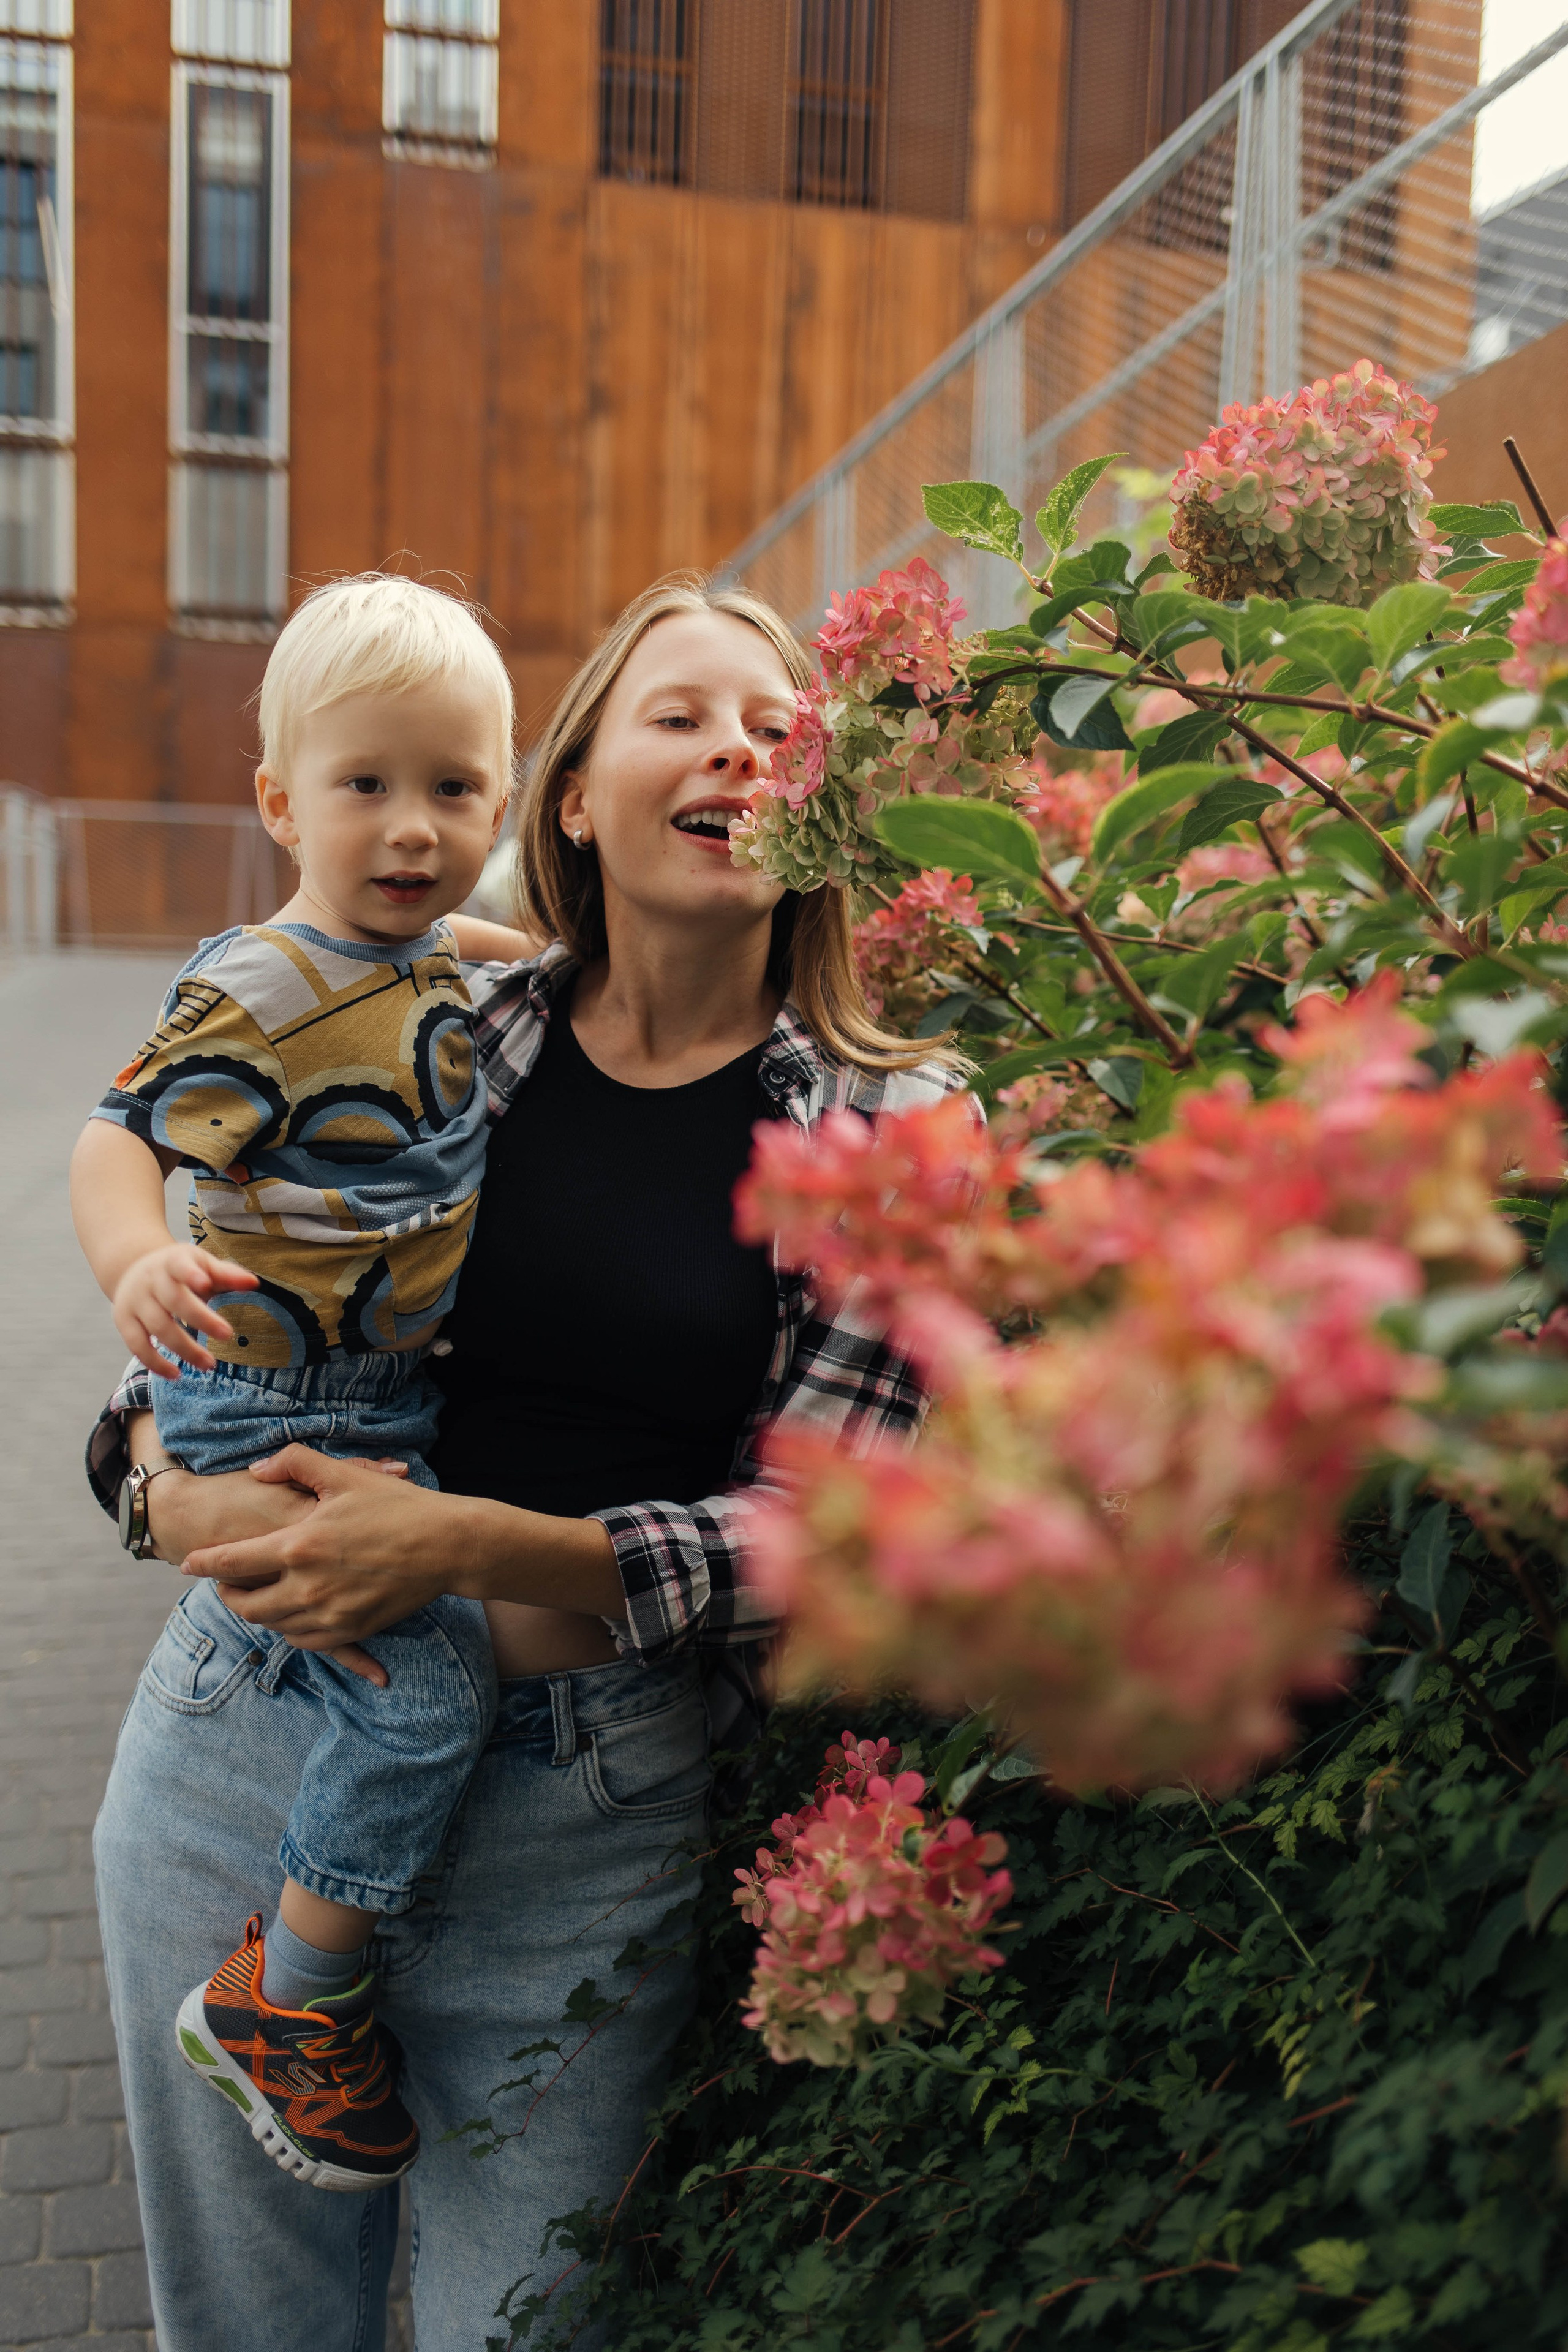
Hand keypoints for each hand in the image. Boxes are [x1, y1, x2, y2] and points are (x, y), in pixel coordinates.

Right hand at [113, 1244, 258, 1377]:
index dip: (191, 1274)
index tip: (206, 1283)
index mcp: (172, 1261)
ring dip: (184, 1348)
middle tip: (228, 1335)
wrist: (134, 1268)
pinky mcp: (123, 1321)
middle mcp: (150, 1280)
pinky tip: (176, 1374)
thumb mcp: (201, 1263)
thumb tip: (253, 1283)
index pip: (180, 1266)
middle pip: (173, 1300)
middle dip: (201, 1319)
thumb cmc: (180, 1269)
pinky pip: (137, 1345)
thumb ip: (226, 1274)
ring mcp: (134, 1301)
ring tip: (209, 1364)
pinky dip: (155, 1362)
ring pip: (157, 1327)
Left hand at [132, 1425, 405, 1684]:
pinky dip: (288, 1630)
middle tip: (223, 1583)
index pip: (231, 1561)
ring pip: (272, 1625)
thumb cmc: (397, 1506)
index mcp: (298, 1545)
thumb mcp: (344, 1475)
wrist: (447, 1546)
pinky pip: (304, 1641)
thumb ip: (293, 1463)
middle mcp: (307, 1586)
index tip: (187, 1562)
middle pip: (245, 1604)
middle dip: (226, 1594)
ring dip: (256, 1612)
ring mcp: (329, 1614)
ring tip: (254, 1597)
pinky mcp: (351, 1629)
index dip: (203, 1563)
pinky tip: (290, 1614)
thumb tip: (257, 1470)